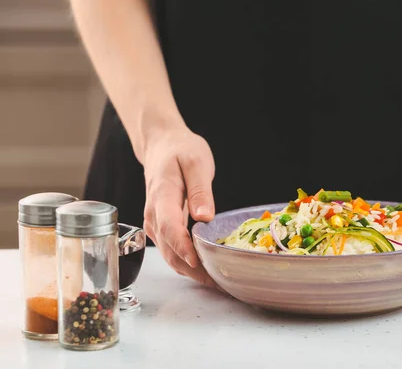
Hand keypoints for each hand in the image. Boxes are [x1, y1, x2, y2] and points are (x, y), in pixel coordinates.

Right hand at [141, 126, 216, 285]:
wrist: (162, 147)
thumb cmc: (180, 151)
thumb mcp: (196, 162)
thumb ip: (200, 190)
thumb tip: (204, 217)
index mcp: (162, 196)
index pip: (170, 227)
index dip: (183, 248)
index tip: (199, 262)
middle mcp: (154, 215)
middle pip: (170, 250)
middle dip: (194, 270)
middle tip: (221, 282)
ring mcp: (155, 224)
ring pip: (171, 256)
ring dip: (193, 272)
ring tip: (220, 282)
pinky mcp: (162, 229)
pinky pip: (173, 252)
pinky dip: (189, 265)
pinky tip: (209, 270)